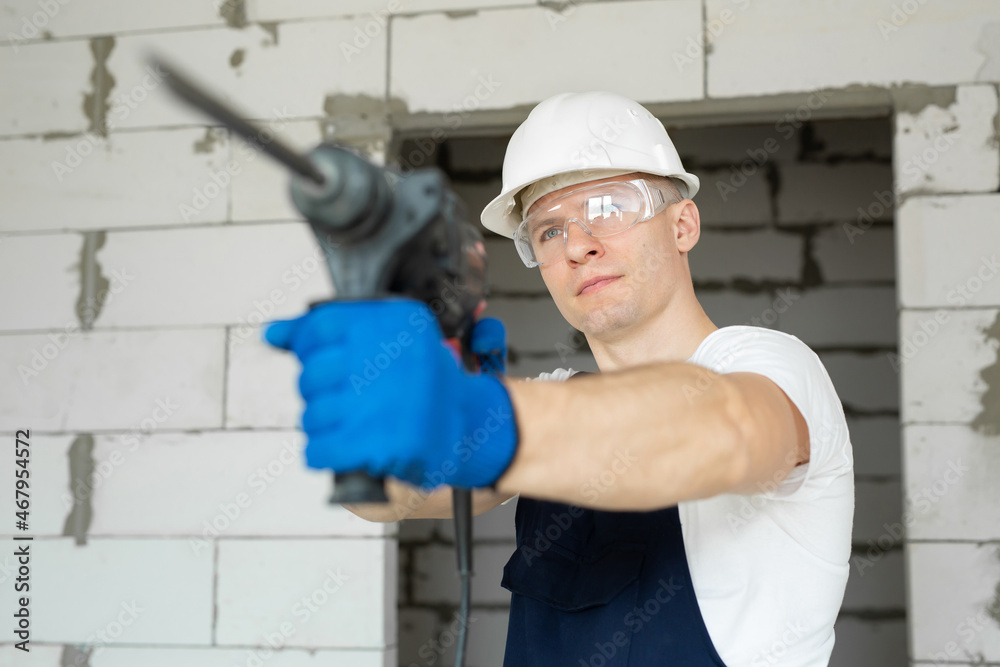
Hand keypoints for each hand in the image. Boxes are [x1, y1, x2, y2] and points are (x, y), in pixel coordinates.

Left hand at [262, 298, 517, 488]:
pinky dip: (325, 453)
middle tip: (350, 399)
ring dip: (325, 426)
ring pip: (312, 414)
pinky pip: (319, 449)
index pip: (322, 325)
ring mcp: (384, 402)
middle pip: (312, 373)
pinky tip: (348, 446)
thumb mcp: (390, 340)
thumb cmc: (424, 384)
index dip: (310, 346)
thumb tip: (272, 333)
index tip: (321, 358)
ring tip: (356, 424)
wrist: (469, 427)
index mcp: (398, 322)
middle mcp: (392, 357)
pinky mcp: (378, 444)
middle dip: (320, 391)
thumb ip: (328, 333)